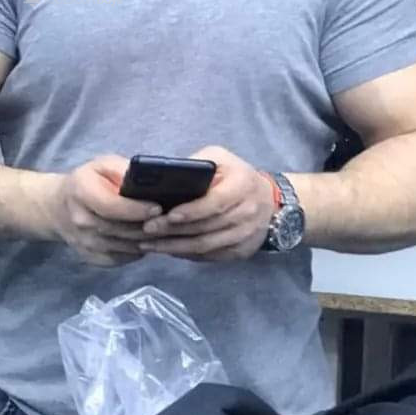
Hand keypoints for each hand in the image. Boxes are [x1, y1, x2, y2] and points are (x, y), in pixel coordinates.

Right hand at [47, 156, 160, 266]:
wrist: (58, 208)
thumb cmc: (87, 182)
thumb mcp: (102, 165)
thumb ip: (123, 170)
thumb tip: (148, 180)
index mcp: (81, 192)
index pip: (112, 207)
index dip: (137, 209)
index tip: (158, 207)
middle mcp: (81, 221)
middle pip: (123, 230)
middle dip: (150, 226)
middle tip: (170, 220)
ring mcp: (85, 243)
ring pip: (126, 247)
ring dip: (148, 240)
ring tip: (164, 229)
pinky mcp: (92, 258)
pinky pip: (123, 258)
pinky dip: (138, 250)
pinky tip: (147, 238)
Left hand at [139, 146, 276, 261]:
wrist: (269, 200)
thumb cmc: (236, 174)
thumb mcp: (220, 157)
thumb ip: (197, 164)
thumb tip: (165, 176)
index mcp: (242, 185)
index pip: (216, 202)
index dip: (191, 211)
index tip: (168, 214)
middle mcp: (248, 213)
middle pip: (206, 228)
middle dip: (173, 231)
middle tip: (146, 230)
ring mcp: (246, 236)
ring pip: (206, 246)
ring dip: (175, 247)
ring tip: (149, 244)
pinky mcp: (241, 252)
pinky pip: (210, 257)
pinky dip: (187, 255)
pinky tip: (167, 250)